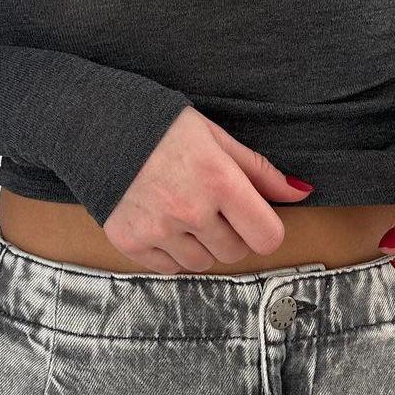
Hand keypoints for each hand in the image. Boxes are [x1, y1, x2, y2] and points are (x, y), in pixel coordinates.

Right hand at [103, 106, 313, 272]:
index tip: (252, 217)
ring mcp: (159, 229)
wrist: (94, 126)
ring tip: (181, 212)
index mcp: (219, 180)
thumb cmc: (161, 127)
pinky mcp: (130, 242)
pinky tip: (160, 222)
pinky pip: (168, 268)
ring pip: (202, 264)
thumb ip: (258, 171)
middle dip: (230, 235)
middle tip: (209, 207)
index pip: (267, 237)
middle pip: (234, 253)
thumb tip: (300, 192)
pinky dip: (169, 252)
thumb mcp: (215, 137)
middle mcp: (191, 210)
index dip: (264, 229)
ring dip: (200, 246)